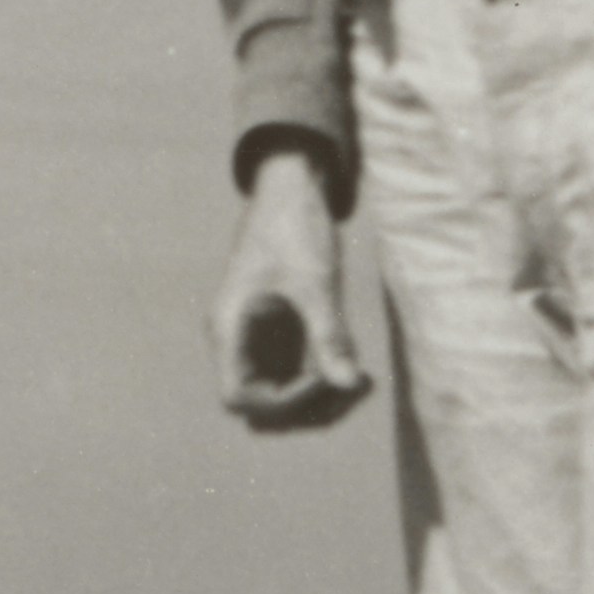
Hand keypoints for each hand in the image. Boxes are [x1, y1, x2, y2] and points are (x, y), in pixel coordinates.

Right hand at [219, 155, 371, 431]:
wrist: (294, 185)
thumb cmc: (294, 225)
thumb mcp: (315, 282)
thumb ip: (329, 334)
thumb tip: (347, 386)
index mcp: (229, 328)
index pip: (239, 398)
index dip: (280, 404)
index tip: (321, 380)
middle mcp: (239, 340)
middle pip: (263, 407)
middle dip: (307, 408)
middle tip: (353, 389)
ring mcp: (260, 340)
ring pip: (284, 396)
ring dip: (322, 400)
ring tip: (364, 384)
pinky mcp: (283, 334)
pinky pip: (301, 376)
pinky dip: (329, 380)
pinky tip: (364, 375)